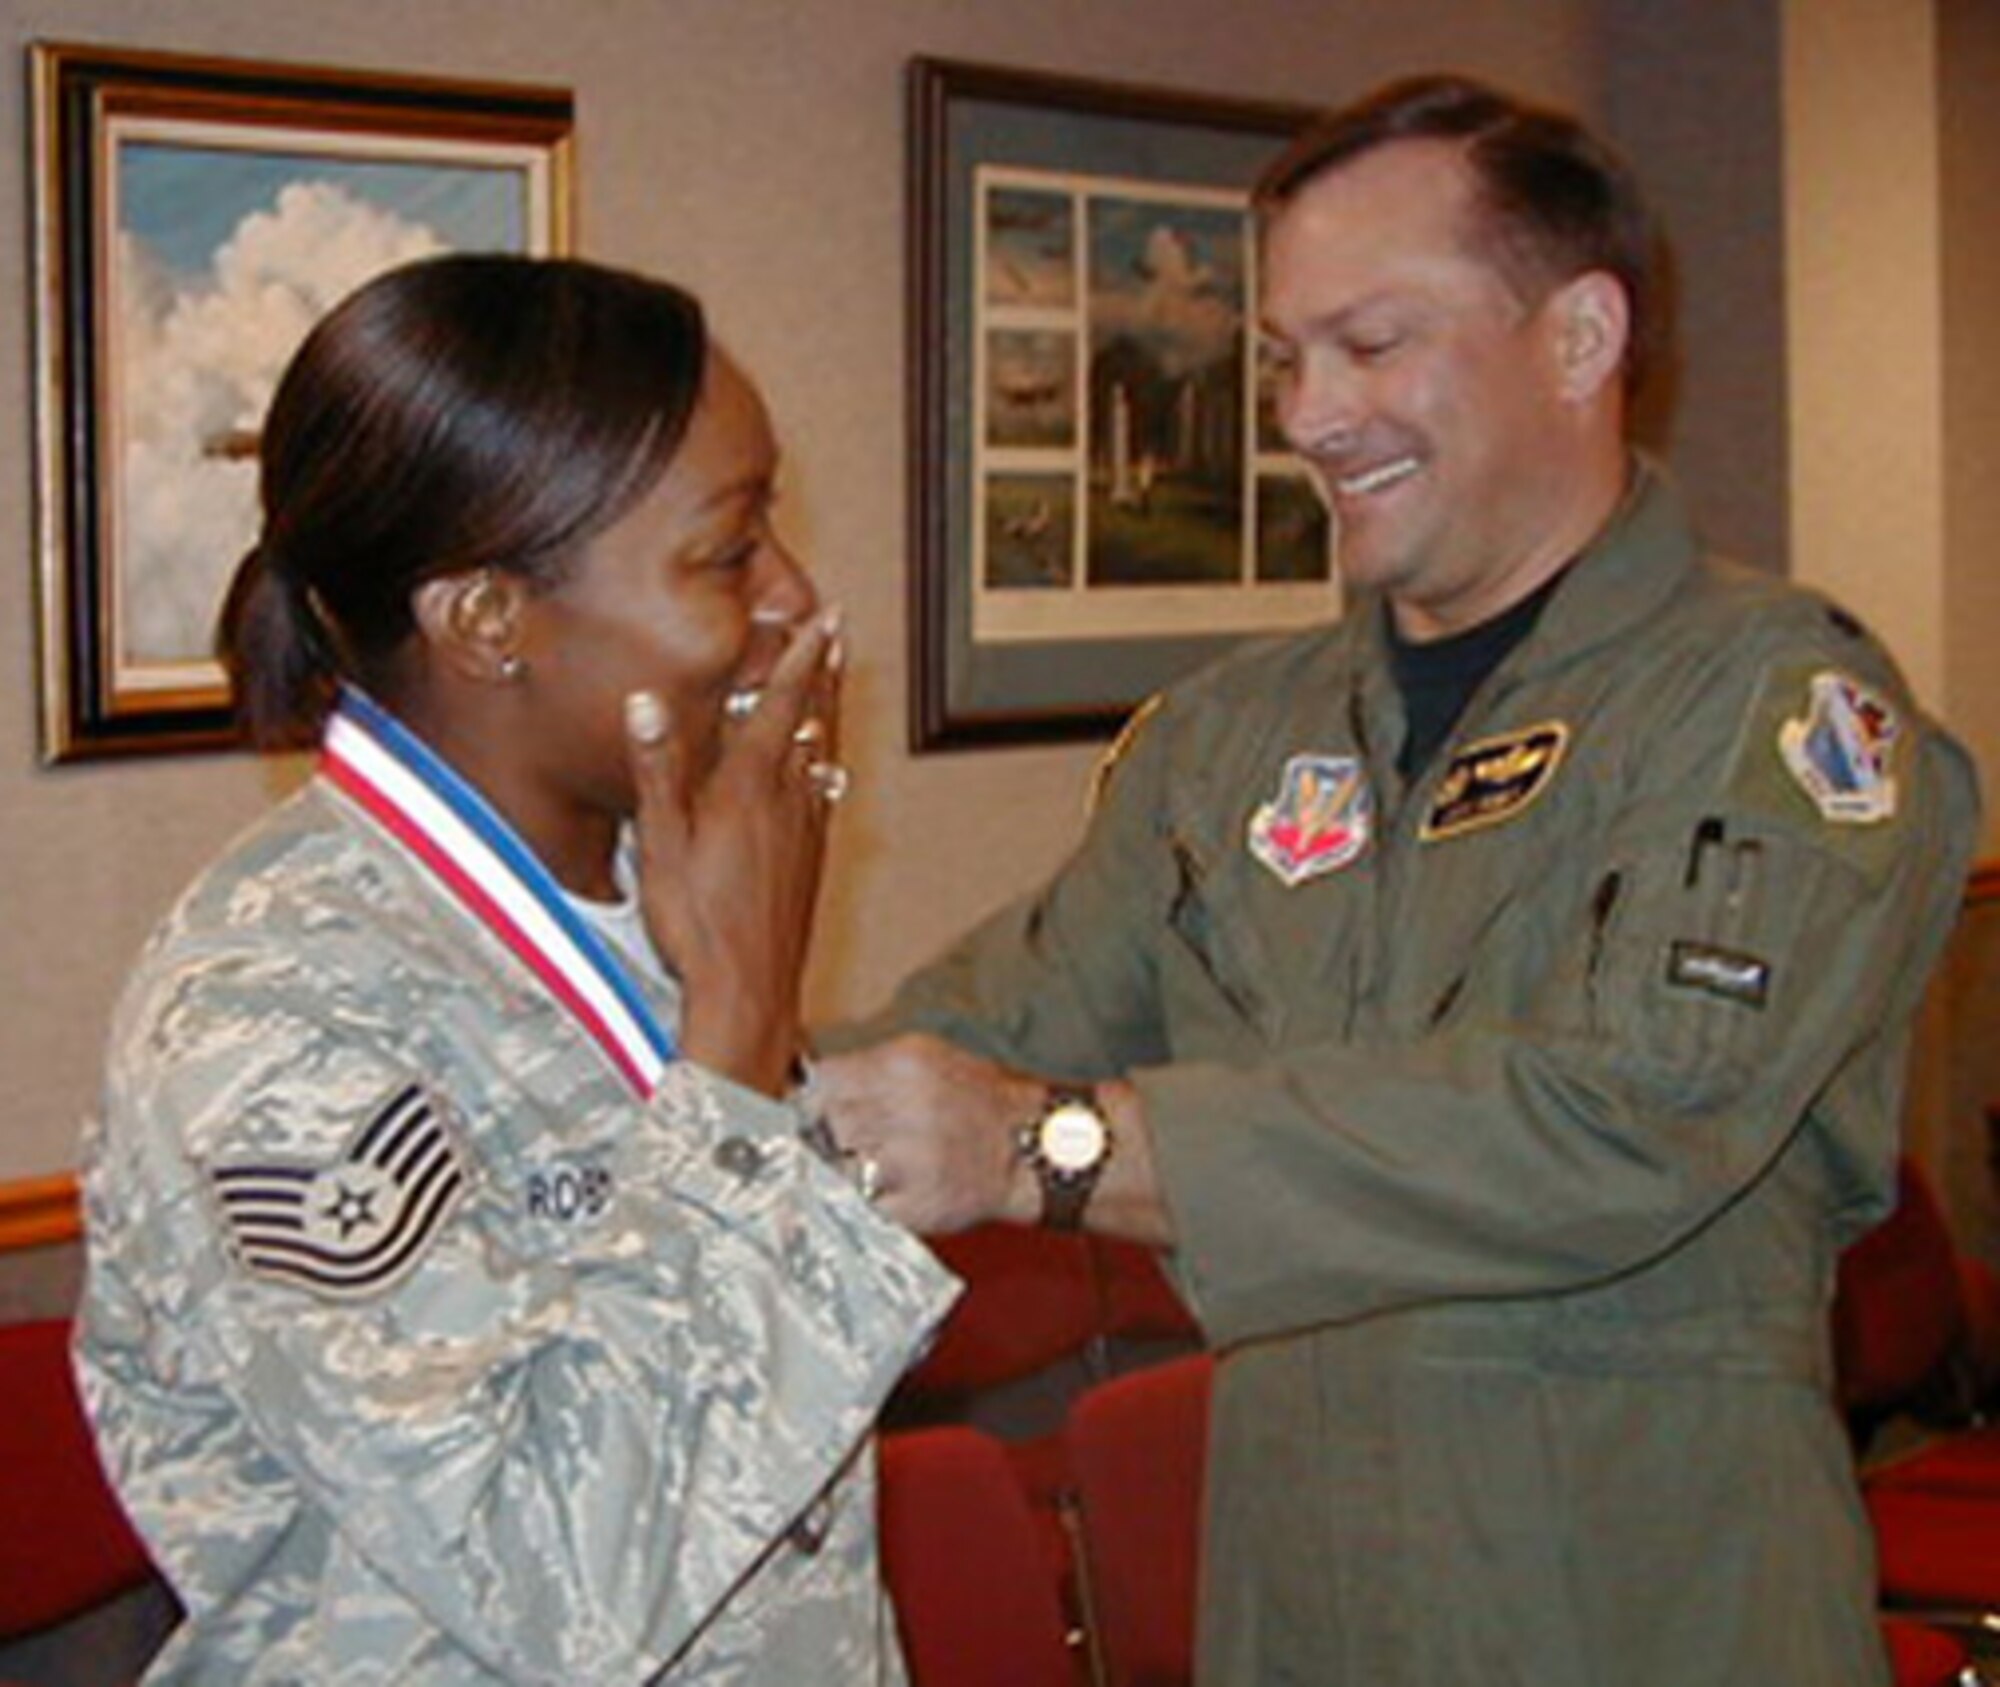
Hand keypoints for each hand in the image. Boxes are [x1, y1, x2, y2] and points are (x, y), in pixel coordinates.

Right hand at [625, 611, 844, 1095]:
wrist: (749, 991)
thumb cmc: (697, 924)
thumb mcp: (661, 844)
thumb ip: (657, 770)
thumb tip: (646, 702)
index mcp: (749, 787)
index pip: (779, 705)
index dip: (799, 658)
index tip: (821, 619)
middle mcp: (787, 801)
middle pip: (811, 722)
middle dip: (822, 674)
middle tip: (838, 634)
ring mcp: (804, 831)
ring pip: (821, 755)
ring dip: (825, 714)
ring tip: (831, 686)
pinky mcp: (809, 861)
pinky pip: (823, 796)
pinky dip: (824, 765)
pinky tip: (825, 772)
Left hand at [812, 1034, 1043, 1232]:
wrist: (1030, 1146)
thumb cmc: (974, 1099)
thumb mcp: (927, 1057)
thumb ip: (870, 1067)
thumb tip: (809, 1084)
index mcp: (905, 1066)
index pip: (825, 1082)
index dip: (821, 1098)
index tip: (826, 1109)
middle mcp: (907, 1109)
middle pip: (832, 1124)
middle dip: (837, 1134)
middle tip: (859, 1139)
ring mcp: (911, 1161)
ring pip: (841, 1166)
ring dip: (850, 1168)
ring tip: (879, 1163)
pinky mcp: (916, 1205)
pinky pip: (862, 1204)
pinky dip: (867, 1200)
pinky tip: (890, 1187)